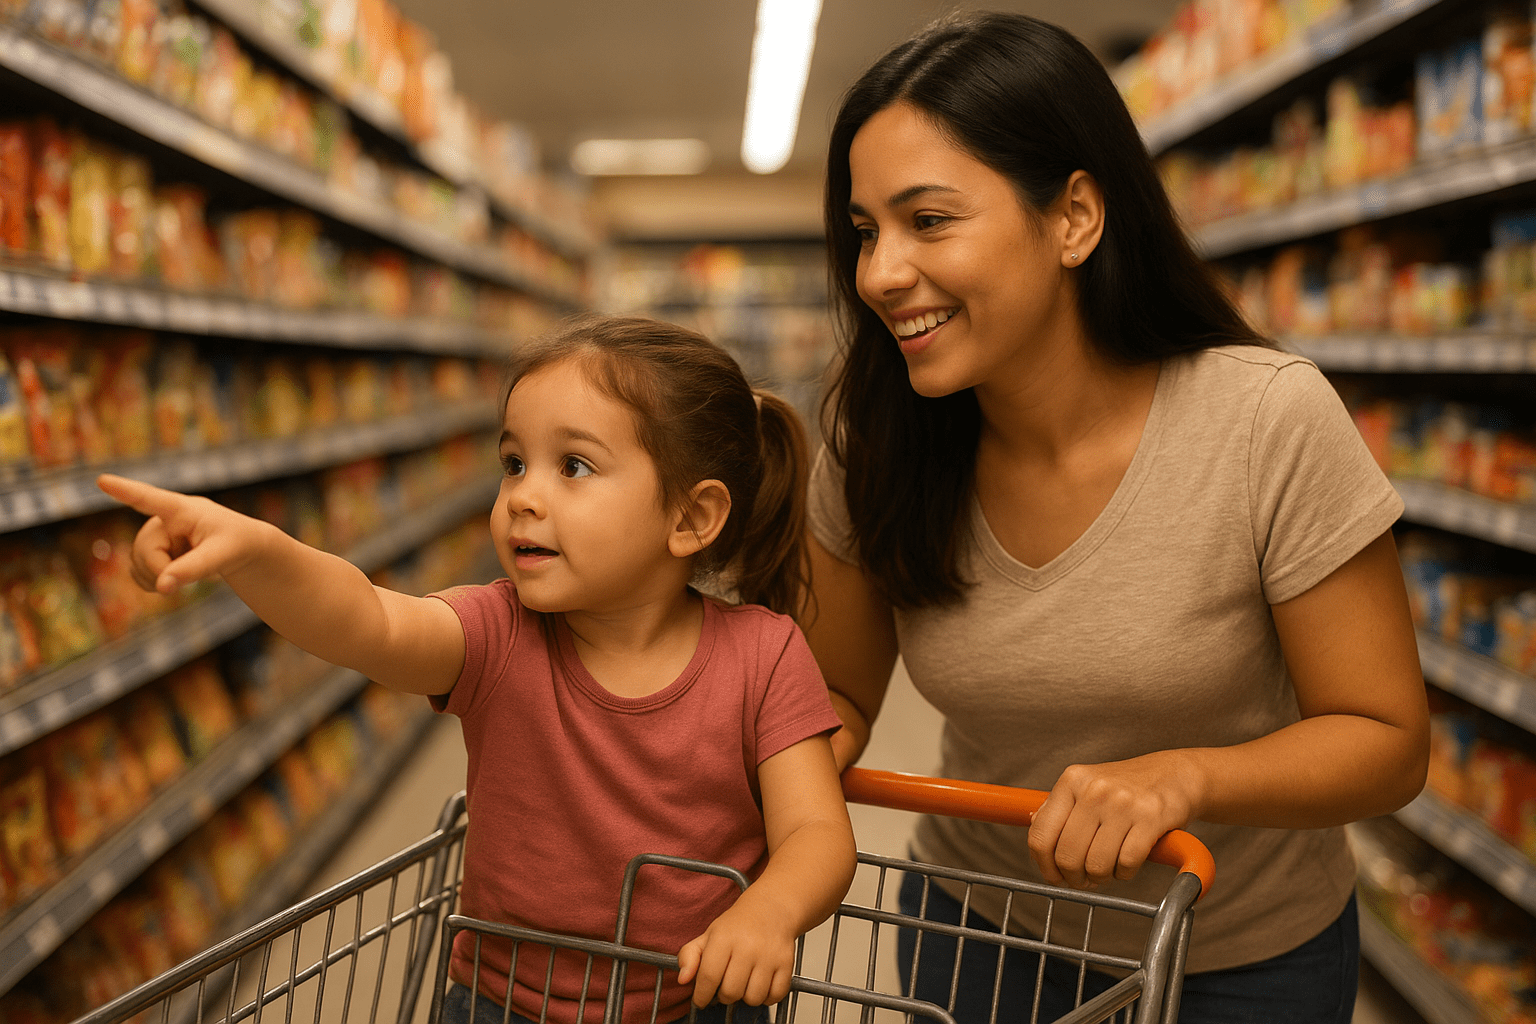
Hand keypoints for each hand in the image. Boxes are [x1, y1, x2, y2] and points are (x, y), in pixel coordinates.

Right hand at [97, 474, 272, 593]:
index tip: (102, 480)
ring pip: (138, 564)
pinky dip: (154, 584)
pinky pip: (137, 575)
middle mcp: (162, 520)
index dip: (124, 491)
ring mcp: (153, 536)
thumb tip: (162, 587)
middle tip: (193, 573)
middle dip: (163, 569)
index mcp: (182, 510)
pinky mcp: (150, 553)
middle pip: (144, 550)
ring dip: (160, 578)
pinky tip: (172, 578)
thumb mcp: (222, 555)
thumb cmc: (236, 543)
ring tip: (189, 569)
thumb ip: (193, 569)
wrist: (240, 550)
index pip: (149, 499)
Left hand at [676, 891, 796, 1008]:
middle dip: (724, 996)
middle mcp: (747, 947)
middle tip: (725, 985)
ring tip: (744, 983)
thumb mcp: (709, 935)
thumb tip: (683, 979)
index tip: (701, 1000)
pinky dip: (767, 997)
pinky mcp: (786, 963)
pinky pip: (775, 996)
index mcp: (724, 938)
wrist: (772, 908)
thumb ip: (689, 956)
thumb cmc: (739, 925)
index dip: (701, 995)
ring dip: (746, 997)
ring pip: (753, 998)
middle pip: (730, 992)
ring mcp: (769, 956)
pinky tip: (761, 984)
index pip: (708, 976)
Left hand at [1026, 750, 1202, 889]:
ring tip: (1107, 871)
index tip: (1054, 877)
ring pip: (1096, 864)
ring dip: (1101, 878)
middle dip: (1074, 878)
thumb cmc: (1127, 787)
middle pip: (1067, 855)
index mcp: (1071, 781)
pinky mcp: (1151, 817)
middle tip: (1085, 880)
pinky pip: (1126, 864)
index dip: (1044, 866)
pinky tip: (1126, 865)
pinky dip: (1124, 874)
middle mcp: (1094, 789)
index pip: (1041, 835)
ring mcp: (1123, 803)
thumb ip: (1060, 806)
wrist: (1176, 774)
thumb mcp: (1087, 785)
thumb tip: (1033, 825)